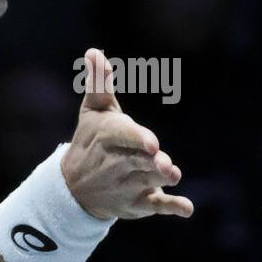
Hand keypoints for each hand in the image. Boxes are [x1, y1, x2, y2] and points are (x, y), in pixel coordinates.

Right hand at [61, 48, 193, 219]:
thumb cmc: (89, 141)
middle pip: (138, 161)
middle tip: (165, 163)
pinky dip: (172, 207)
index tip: (151, 143)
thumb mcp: (92, 112)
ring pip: (149, 182)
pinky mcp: (140, 203)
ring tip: (174, 175)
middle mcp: (117, 163)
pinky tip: (187, 209)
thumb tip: (94, 52)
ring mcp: (129, 185)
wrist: (74, 189)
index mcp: (107, 138)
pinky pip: (157, 206)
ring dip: (161, 180)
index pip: (121, 137)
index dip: (136, 139)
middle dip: (151, 162)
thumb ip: (100, 84)